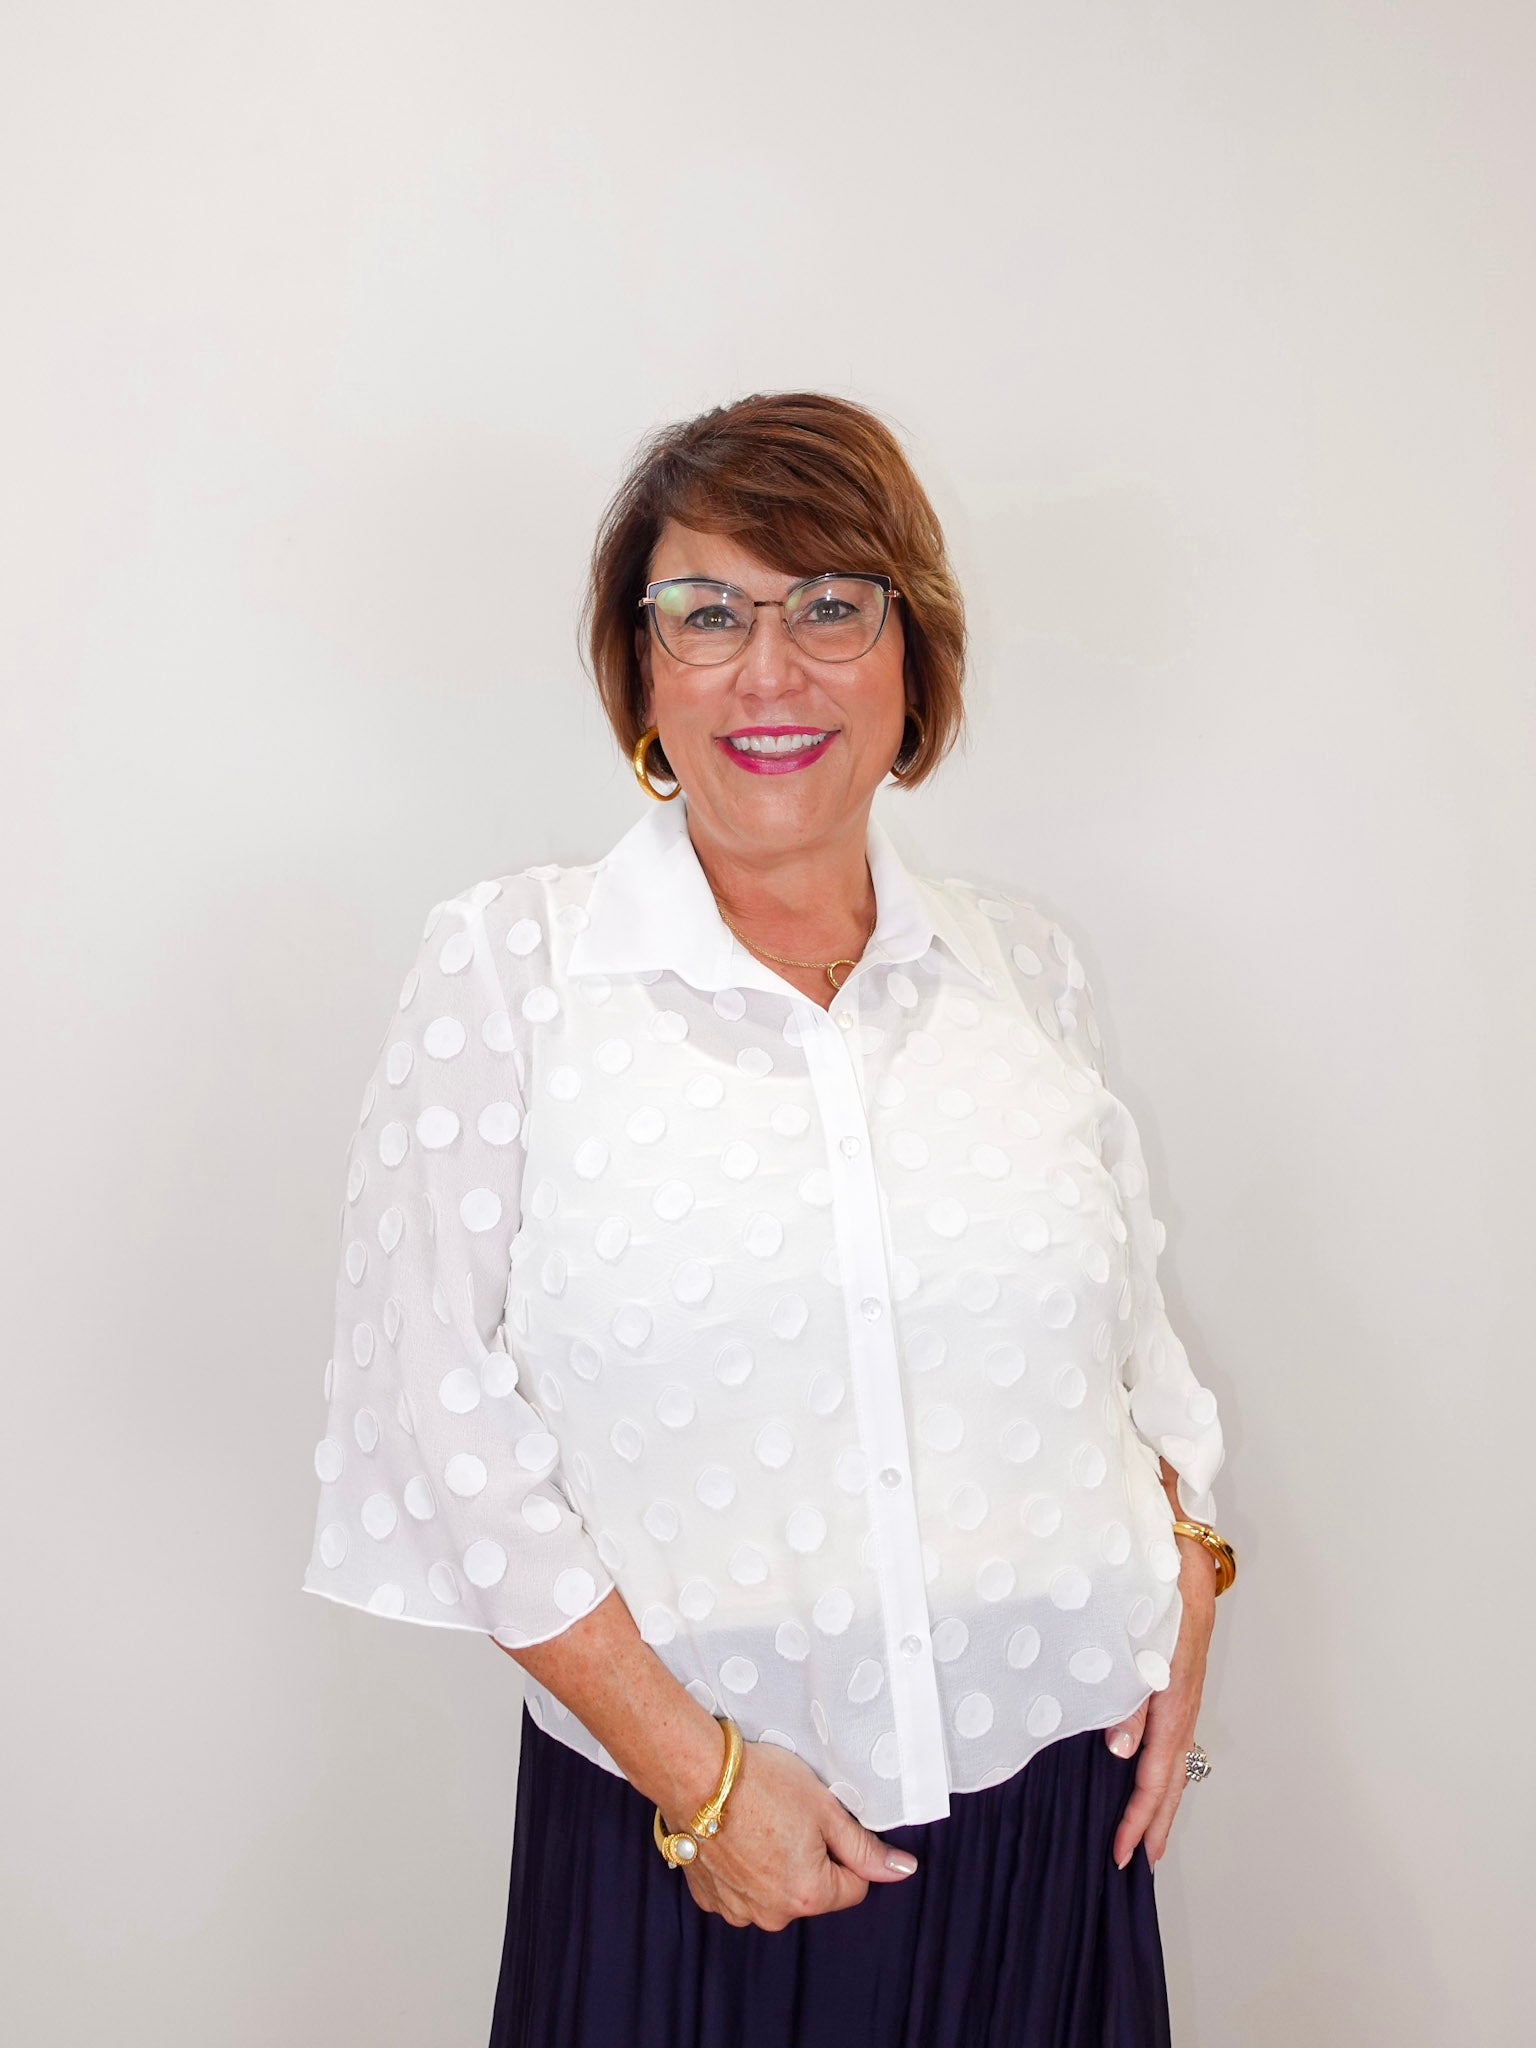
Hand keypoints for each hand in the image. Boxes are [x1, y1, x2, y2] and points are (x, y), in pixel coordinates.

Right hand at [664, 1738, 918, 1930]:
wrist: (695, 1773)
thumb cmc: (761, 1784)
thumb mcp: (825, 1808)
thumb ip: (865, 1848)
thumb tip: (903, 1870)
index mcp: (808, 1895)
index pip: (854, 1886)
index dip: (846, 1849)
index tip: (823, 1819)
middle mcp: (772, 1914)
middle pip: (812, 1891)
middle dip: (810, 1859)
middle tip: (790, 1816)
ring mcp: (736, 1909)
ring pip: (775, 1891)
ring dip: (773, 1866)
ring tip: (758, 1823)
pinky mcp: (708, 1897)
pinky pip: (740, 1890)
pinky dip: (742, 1868)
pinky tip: (735, 1835)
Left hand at [1103, 1532, 1217, 1870]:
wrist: (1177, 1533)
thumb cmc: (1154, 1574)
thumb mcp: (1137, 1632)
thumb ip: (1128, 1693)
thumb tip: (1121, 1750)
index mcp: (1175, 1691)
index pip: (1158, 1769)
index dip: (1141, 1814)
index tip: (1125, 1850)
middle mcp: (1183, 1694)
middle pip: (1173, 1772)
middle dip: (1156, 1820)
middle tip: (1139, 1861)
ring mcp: (1183, 1685)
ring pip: (1175, 1754)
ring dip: (1160, 1796)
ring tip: (1145, 1831)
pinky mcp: (1176, 1672)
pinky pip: (1171, 1730)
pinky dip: (1160, 1761)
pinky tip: (1144, 1768)